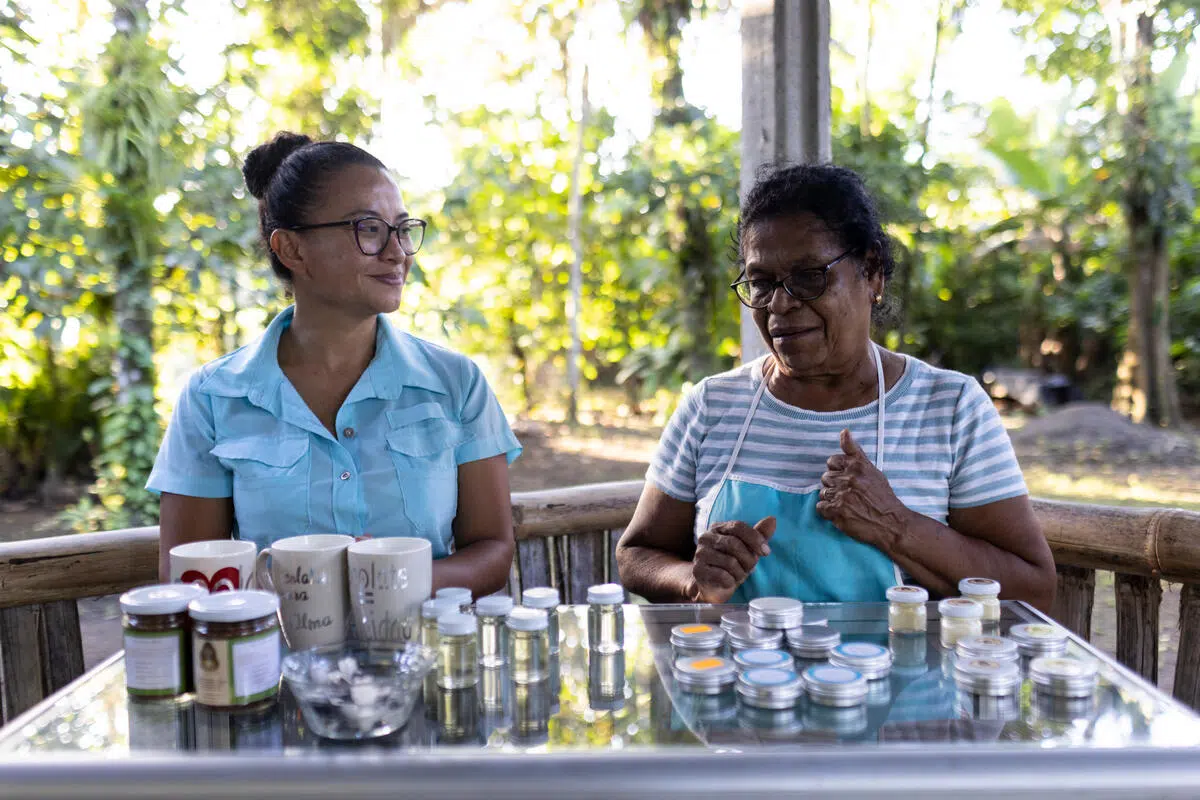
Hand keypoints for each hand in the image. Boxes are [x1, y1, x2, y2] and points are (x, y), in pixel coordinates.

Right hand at [687, 517, 776, 603]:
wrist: (712, 586)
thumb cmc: (731, 565)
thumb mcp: (747, 549)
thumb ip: (759, 534)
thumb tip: (772, 519)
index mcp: (718, 528)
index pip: (738, 526)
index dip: (755, 538)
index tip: (766, 552)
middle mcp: (706, 538)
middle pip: (734, 544)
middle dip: (748, 559)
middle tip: (750, 568)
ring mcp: (700, 554)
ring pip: (730, 562)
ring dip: (740, 573)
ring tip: (738, 575)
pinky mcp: (698, 571)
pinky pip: (722, 576)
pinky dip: (731, 581)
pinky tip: (728, 581)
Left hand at [816, 429, 909, 548]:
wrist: (891, 523)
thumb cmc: (882, 496)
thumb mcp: (872, 470)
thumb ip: (855, 452)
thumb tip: (843, 431)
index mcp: (856, 466)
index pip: (832, 461)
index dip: (837, 471)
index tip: (846, 478)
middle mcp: (848, 478)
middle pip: (826, 477)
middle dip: (835, 485)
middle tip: (849, 494)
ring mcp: (841, 495)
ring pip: (823, 492)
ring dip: (832, 499)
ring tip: (846, 504)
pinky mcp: (837, 511)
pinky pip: (820, 507)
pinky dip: (828, 511)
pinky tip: (840, 512)